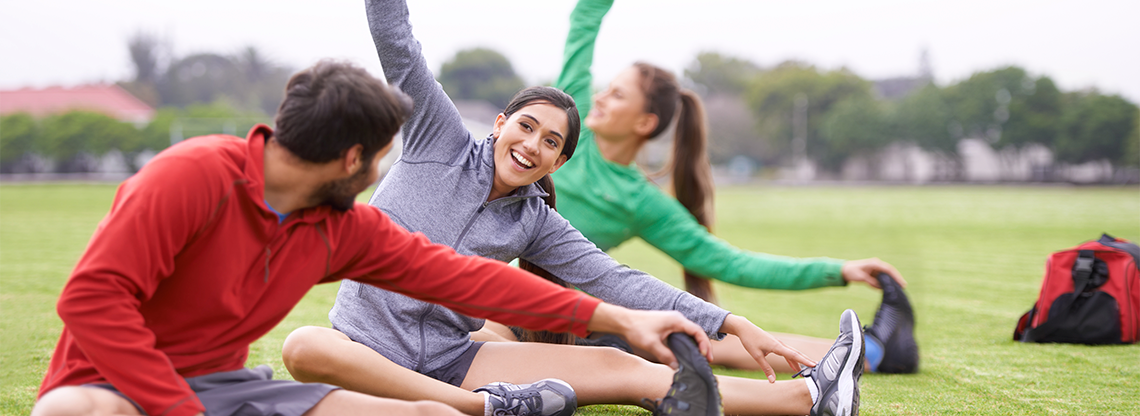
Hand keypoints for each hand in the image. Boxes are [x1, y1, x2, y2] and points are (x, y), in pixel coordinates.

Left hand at [587, 303, 711, 368]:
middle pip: (696, 331)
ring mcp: (672, 321)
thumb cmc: (636, 329)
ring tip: (701, 357)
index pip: (697, 331)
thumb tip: (676, 367)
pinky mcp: (668, 325)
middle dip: (704, 345)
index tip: (705, 356)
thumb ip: (665, 356)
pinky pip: (683, 333)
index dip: (704, 343)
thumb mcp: (651, 345)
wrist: (624, 321)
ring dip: (697, 344)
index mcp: (676, 320)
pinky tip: (688, 352)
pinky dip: (689, 342)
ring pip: (690, 332)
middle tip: (708, 360)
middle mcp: (677, 319)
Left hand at [720, 314, 815, 382]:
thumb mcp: (756, 356)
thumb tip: (772, 381)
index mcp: (777, 346)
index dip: (804, 361)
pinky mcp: (775, 344)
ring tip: (807, 369)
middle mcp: (780, 344)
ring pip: (792, 353)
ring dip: (799, 361)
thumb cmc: (750, 340)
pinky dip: (791, 359)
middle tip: (816, 368)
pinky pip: (786, 353)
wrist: (745, 328)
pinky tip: (793, 366)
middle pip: (796, 353)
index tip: (814, 365)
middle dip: (806, 361)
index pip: (793, 355)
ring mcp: (778, 344)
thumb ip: (766, 368)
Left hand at [841, 258, 904, 288]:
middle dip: (897, 279)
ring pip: (886, 276)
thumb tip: (880, 286)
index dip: (896, 276)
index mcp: (875, 264)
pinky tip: (886, 290)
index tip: (902, 283)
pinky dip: (884, 284)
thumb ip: (871, 281)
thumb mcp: (861, 277)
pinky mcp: (873, 274)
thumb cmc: (851, 272)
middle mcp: (877, 265)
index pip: (888, 269)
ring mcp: (875, 270)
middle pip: (890, 272)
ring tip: (898, 290)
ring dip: (891, 282)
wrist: (844, 270)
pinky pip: (881, 279)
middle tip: (904, 287)